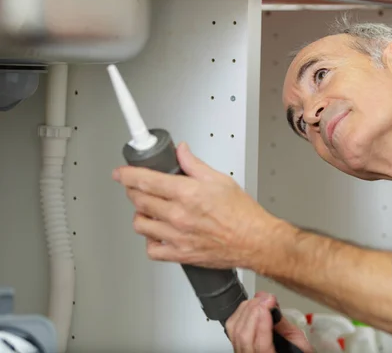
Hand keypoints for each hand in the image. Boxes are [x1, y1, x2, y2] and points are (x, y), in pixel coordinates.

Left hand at [112, 142, 283, 269]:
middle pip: (139, 200)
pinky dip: (150, 241)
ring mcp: (177, 236)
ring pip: (140, 224)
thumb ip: (194, 164)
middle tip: (138, 187)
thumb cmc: (242, 213)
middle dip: (133, 190)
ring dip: (141, 214)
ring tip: (151, 210)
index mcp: (187, 193)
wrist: (255, 240)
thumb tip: (181, 152)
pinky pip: (152, 250)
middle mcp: (178, 215)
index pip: (145, 180)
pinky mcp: (180, 254)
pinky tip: (158, 233)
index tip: (121, 173)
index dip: (127, 175)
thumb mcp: (220, 179)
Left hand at [226, 292, 312, 352]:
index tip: (270, 304)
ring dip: (248, 308)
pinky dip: (241, 310)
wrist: (287, 352)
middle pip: (244, 336)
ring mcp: (241, 351)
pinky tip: (251, 304)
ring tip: (261, 299)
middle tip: (267, 298)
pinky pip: (231, 326)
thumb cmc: (294, 350)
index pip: (261, 346)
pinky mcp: (236, 342)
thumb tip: (271, 306)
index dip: (263, 324)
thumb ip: (284, 326)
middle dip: (255, 311)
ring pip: (235, 329)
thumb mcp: (298, 341)